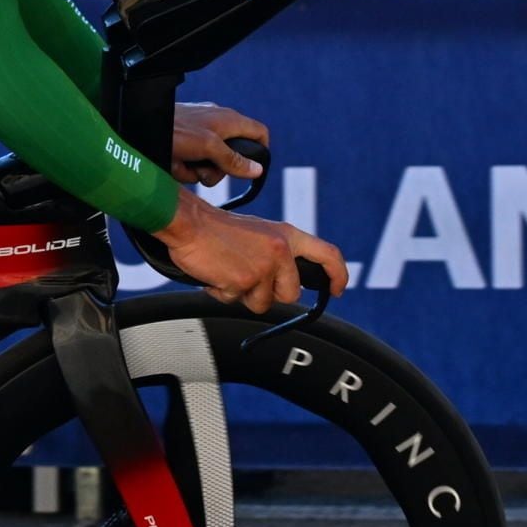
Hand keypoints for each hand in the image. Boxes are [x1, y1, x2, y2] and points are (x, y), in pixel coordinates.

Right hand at [159, 193, 346, 312]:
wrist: (188, 223)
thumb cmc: (216, 228)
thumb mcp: (259, 233)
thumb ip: (278, 253)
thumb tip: (287, 279)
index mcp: (287, 235)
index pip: (329, 255)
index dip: (338, 275)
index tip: (337, 289)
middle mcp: (280, 251)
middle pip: (290, 294)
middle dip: (270, 294)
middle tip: (250, 280)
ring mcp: (263, 267)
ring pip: (262, 303)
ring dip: (244, 294)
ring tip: (229, 272)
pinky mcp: (244, 281)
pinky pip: (236, 301)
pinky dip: (223, 293)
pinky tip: (216, 274)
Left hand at [167, 101, 267, 185]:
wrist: (137, 127)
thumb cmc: (174, 130)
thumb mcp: (209, 146)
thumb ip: (233, 159)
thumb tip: (257, 170)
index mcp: (228, 120)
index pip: (259, 133)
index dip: (261, 152)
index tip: (252, 171)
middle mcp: (216, 127)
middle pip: (231, 159)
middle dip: (216, 171)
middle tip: (203, 170)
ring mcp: (198, 136)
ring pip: (209, 166)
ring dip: (195, 171)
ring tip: (181, 163)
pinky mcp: (183, 146)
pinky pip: (190, 165)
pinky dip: (181, 168)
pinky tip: (170, 163)